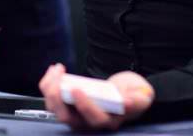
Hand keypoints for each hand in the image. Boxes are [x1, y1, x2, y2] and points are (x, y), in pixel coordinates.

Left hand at [38, 63, 153, 131]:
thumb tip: (127, 102)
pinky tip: (55, 70)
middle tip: (59, 79)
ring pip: (56, 110)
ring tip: (57, 71)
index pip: (94, 118)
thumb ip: (137, 99)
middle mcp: (90, 122)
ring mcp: (78, 115)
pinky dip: (50, 84)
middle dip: (59, 98)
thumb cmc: (133, 94)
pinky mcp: (69, 107)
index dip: (85, 105)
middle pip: (68, 117)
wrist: (126, 94)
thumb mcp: (142, 94)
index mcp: (109, 120)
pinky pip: (53, 100)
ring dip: (51, 89)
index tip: (77, 89)